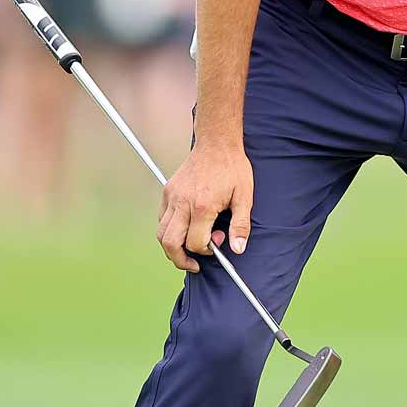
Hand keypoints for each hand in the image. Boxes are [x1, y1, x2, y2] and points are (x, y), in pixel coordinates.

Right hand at [156, 136, 252, 273]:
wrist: (217, 143)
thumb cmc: (232, 167)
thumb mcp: (244, 196)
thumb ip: (241, 225)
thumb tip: (238, 249)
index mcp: (203, 206)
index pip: (195, 243)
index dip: (207, 251)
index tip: (217, 244)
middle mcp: (183, 203)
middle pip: (170, 243)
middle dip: (180, 259)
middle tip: (193, 264)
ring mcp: (172, 197)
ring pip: (161, 233)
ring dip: (172, 246)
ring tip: (187, 249)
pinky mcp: (168, 191)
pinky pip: (161, 218)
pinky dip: (169, 229)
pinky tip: (184, 228)